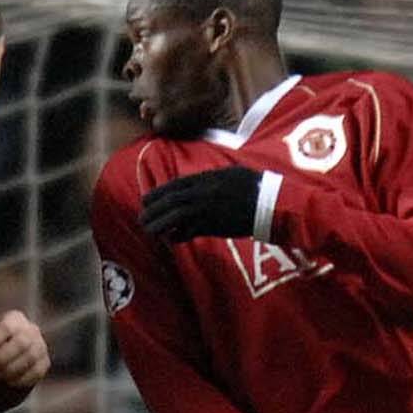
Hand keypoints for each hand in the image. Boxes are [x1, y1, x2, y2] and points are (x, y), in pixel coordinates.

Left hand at [0, 308, 48, 388]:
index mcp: (15, 319)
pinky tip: (10, 381)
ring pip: (30, 357)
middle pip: (21, 342)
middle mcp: (31, 329)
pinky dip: (22, 378)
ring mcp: (41, 346)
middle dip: (3, 357)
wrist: (7, 355)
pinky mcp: (45, 362)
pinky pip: (37, 371)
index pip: (7, 327)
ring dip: (12, 368)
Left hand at [139, 167, 268, 244]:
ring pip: (175, 218)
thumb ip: (210, 179)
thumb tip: (196, 184)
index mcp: (206, 179)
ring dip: (160, 225)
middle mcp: (203, 193)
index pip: (175, 186)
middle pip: (171, 202)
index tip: (146, 199)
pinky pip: (190, 232)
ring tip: (149, 231)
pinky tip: (171, 239)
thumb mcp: (230, 173)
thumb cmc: (254, 186)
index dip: (158, 194)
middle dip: (154, 210)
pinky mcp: (214, 226)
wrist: (271, 203)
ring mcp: (207, 210)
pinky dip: (178, 236)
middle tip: (142, 218)